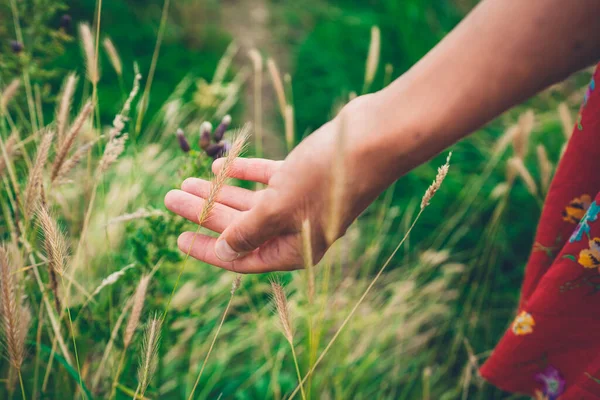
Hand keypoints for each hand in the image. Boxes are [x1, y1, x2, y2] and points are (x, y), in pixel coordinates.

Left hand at [164, 94, 404, 272]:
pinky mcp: (302, 175)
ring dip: (218, 192)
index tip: (178, 239)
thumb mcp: (280, 209)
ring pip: (249, 201)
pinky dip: (243, 173)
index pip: (241, 257)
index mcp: (294, 249)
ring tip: (185, 182)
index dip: (207, 250)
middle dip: (204, 213)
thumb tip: (223, 252)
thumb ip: (248, 231)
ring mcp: (299, 201)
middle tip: (170, 198)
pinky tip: (218, 166)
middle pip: (239, 225)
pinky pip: (265, 178)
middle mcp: (295, 229)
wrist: (372, 138)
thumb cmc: (327, 178)